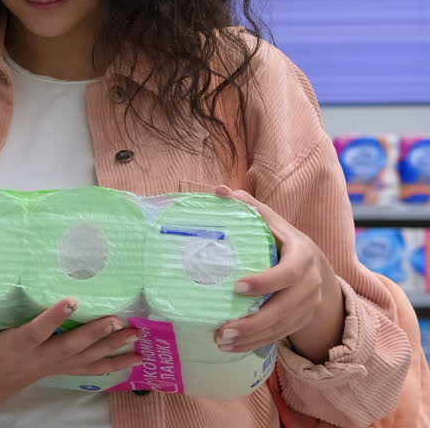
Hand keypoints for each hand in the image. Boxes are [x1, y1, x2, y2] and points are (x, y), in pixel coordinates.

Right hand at [0, 301, 140, 419]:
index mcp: (14, 348)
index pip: (36, 332)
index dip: (54, 318)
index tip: (72, 300)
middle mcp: (36, 359)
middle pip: (71, 347)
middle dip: (97, 334)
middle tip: (121, 321)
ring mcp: (47, 367)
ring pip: (84, 360)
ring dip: (112, 350)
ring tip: (138, 340)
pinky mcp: (52, 370)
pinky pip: (85, 369)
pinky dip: (109, 365)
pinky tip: (129, 360)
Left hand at [213, 187, 343, 359]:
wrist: (319, 268)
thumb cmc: (285, 241)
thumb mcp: (274, 223)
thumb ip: (250, 208)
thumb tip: (220, 191)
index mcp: (302, 256)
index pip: (288, 272)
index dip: (265, 281)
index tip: (237, 287)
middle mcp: (310, 284)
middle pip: (285, 308)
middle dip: (254, 321)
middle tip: (223, 328)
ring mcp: (308, 306)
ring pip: (281, 327)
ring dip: (251, 337)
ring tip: (221, 341)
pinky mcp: (301, 321)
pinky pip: (279, 336)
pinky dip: (256, 344)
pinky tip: (232, 348)